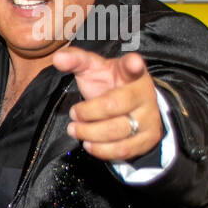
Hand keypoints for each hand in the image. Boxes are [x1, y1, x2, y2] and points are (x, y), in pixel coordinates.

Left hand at [55, 47, 161, 161]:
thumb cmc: (108, 85)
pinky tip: (89, 143)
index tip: (133, 63)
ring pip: (117, 131)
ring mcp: (149, 117)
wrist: (131, 108)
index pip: (134, 66)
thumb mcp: (93, 69)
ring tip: (75, 129)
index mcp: (132, 72)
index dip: (133, 65)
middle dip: (87, 113)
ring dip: (89, 133)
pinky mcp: (148, 138)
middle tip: (73, 114)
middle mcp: (145, 93)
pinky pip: (123, 150)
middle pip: (113, 105)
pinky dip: (100, 149)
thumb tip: (58, 58)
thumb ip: (76, 61)